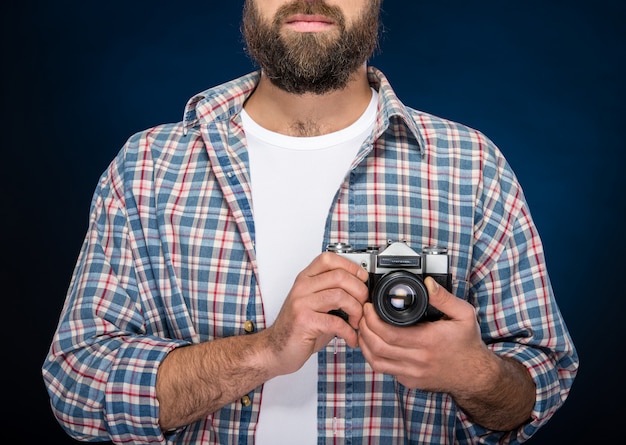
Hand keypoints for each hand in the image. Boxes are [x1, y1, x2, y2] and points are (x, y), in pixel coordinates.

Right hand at [265, 252, 368, 375]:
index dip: (351, 266)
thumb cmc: (299, 328)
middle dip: (359, 290)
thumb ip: (333, 293)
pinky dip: (349, 332)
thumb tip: (362, 290)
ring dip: (356, 310)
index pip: (329, 259)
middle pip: (339, 276)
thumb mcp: (315, 304)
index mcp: (305, 279)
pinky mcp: (304, 321)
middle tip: (364, 305)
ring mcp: (301, 303)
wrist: (276, 350)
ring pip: (340, 295)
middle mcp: (302, 287)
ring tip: (357, 322)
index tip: (362, 279)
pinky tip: (351, 338)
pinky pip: (335, 322)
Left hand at [358, 277, 491, 392]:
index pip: (389, 333)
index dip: (372, 319)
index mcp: (428, 341)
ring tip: (363, 328)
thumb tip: (428, 283)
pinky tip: (373, 343)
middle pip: (377, 347)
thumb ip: (444, 297)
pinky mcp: (409, 381)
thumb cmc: (468, 344)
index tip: (368, 307)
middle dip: (364, 328)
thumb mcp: (463, 314)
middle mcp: (418, 360)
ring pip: (376, 361)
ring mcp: (412, 373)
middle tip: (362, 315)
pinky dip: (374, 355)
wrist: (475, 376)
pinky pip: (384, 369)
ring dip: (364, 344)